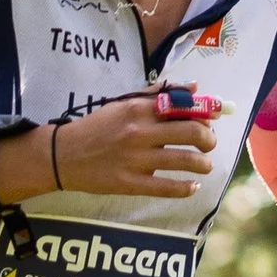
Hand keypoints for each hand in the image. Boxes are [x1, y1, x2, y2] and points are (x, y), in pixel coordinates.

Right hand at [51, 92, 217, 200]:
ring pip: (185, 161)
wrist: (64, 154)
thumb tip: (194, 88)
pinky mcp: (130, 183)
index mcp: (139, 109)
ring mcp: (136, 159)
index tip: (212, 120)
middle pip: (192, 133)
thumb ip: (158, 95)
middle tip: (209, 144)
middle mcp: (140, 132)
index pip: (184, 107)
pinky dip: (186, 188)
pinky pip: (167, 187)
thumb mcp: (123, 104)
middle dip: (209, 140)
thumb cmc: (97, 127)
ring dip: (203, 164)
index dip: (206, 113)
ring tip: (205, 165)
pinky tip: (192, 186)